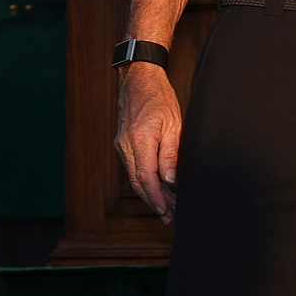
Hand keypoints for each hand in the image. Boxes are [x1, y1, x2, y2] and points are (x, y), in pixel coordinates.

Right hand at [116, 63, 182, 221]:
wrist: (139, 80)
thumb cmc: (160, 99)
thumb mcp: (174, 124)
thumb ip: (171, 153)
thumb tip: (171, 180)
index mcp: (139, 140)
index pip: (146, 178)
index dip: (157, 198)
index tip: (168, 211)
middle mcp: (125, 145)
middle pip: (138, 182)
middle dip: (155, 201)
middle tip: (171, 216)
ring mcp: (122, 145)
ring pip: (135, 177)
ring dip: (150, 193)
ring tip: (168, 206)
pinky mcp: (123, 144)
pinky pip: (133, 167)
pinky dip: (145, 180)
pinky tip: (159, 186)